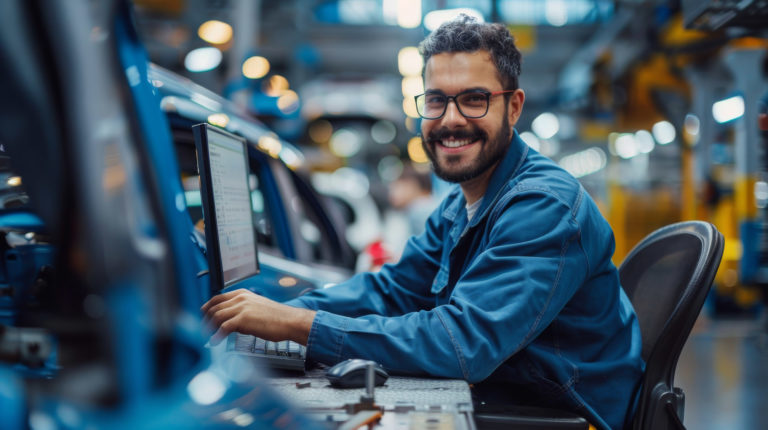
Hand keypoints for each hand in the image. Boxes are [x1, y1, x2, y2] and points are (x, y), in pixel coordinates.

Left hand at [201, 289, 315, 345]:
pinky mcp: (243, 319)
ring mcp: (242, 308)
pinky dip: (216, 336)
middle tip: (203, 330)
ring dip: (208, 328)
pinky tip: (215, 342)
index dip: (207, 308)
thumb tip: (229, 320)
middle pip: (214, 307)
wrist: (290, 321)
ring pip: (216, 316)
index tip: (202, 316)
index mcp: (243, 293)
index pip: (217, 298)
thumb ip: (242, 309)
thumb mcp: (256, 307)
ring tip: (207, 337)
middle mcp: (240, 298)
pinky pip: (223, 327)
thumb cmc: (277, 317)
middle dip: (205, 320)